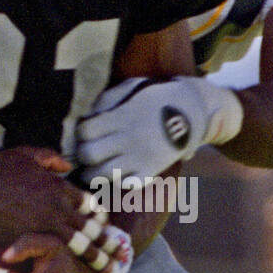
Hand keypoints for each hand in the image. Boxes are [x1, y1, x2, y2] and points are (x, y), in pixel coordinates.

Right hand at [0, 146, 114, 270]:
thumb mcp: (28, 155)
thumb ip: (51, 159)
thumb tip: (68, 165)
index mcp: (59, 187)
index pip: (90, 204)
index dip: (100, 217)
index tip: (107, 226)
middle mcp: (58, 207)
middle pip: (91, 227)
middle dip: (108, 242)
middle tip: (121, 254)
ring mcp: (45, 224)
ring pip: (79, 243)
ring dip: (96, 256)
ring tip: (109, 268)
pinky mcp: (31, 239)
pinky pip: (54, 253)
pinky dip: (69, 263)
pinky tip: (77, 272)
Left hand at [77, 76, 240, 180]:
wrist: (193, 111)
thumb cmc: (157, 97)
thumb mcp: (132, 87)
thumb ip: (106, 99)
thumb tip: (84, 115)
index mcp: (121, 116)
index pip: (84, 131)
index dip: (79, 133)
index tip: (84, 133)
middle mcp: (128, 138)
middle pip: (88, 155)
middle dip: (82, 154)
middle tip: (86, 152)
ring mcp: (140, 157)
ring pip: (102, 174)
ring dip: (93, 172)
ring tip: (94, 167)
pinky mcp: (150, 171)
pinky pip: (124, 184)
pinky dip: (116, 182)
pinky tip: (115, 174)